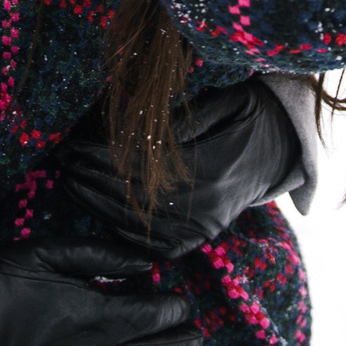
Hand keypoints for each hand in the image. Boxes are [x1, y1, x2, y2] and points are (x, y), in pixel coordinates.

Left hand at [60, 78, 305, 260]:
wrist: (284, 151)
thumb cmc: (251, 117)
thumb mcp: (227, 102)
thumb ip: (185, 117)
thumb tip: (140, 125)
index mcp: (210, 167)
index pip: (139, 165)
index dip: (101, 156)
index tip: (73, 143)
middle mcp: (205, 206)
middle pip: (130, 195)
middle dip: (90, 177)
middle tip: (61, 160)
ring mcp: (201, 229)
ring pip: (135, 222)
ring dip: (95, 204)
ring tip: (68, 182)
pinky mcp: (197, 240)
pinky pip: (151, 243)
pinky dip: (120, 229)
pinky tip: (95, 211)